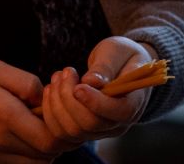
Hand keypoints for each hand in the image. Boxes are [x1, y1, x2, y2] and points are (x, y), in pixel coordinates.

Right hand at [0, 56, 80, 162]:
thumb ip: (27, 83)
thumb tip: (47, 100)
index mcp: (3, 116)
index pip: (50, 139)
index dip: (61, 124)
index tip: (51, 104)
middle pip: (48, 154)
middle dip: (56, 134)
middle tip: (46, 110)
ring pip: (37, 162)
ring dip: (45, 145)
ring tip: (35, 121)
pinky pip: (20, 163)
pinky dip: (30, 152)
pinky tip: (22, 130)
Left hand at [38, 37, 154, 145]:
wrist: (120, 67)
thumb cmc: (120, 56)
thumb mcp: (116, 52)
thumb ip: (106, 66)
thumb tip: (92, 82)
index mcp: (134, 103)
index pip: (120, 113)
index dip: (96, 102)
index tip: (78, 86)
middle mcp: (118, 123)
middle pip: (90, 124)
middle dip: (69, 98)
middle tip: (66, 71)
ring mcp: (100, 131)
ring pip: (72, 130)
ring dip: (57, 102)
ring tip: (58, 76)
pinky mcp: (83, 131)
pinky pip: (61, 131)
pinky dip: (50, 111)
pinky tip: (51, 89)